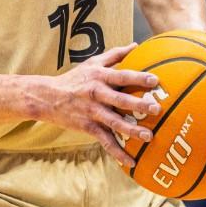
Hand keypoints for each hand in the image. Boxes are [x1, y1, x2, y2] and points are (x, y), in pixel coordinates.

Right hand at [31, 43, 162, 165]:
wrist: (48, 97)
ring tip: (149, 136)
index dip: (138, 77)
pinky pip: (105, 141)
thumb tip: (136, 45)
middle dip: (139, 104)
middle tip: (156, 109)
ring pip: (114, 122)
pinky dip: (118, 152)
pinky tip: (131, 161)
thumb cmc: (75, 78)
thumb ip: (115, 55)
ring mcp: (92, 112)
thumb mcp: (92, 63)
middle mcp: (97, 94)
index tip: (155, 80)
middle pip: (120, 99)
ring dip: (131, 130)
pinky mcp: (88, 127)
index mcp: (100, 77)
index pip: (122, 76)